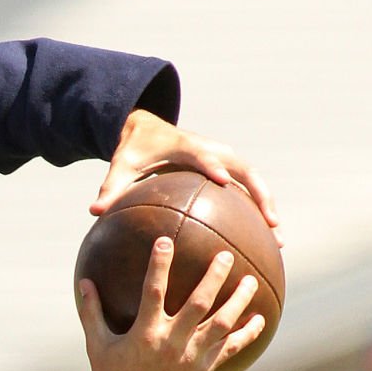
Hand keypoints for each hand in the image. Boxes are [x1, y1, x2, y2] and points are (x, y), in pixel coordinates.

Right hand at [77, 237, 263, 370]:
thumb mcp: (98, 347)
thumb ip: (92, 313)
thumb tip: (83, 282)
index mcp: (145, 333)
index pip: (154, 291)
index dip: (159, 265)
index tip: (165, 240)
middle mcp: (172, 342)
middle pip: (199, 303)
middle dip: (214, 277)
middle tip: (225, 255)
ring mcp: (191, 356)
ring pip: (221, 324)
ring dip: (238, 301)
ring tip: (250, 281)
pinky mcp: (204, 369)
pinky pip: (229, 350)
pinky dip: (246, 335)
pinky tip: (259, 320)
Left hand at [92, 109, 279, 238]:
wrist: (148, 130)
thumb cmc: (134, 151)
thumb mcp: (120, 167)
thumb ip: (110, 189)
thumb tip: (94, 210)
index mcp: (187, 147)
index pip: (203, 155)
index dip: (213, 166)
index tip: (223, 182)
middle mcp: (212, 150)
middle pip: (243, 170)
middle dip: (259, 195)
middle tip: (270, 222)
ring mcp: (223, 159)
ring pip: (253, 182)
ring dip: (267, 208)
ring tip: (277, 238)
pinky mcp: (226, 169)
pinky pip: (246, 190)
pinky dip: (257, 211)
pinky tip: (265, 240)